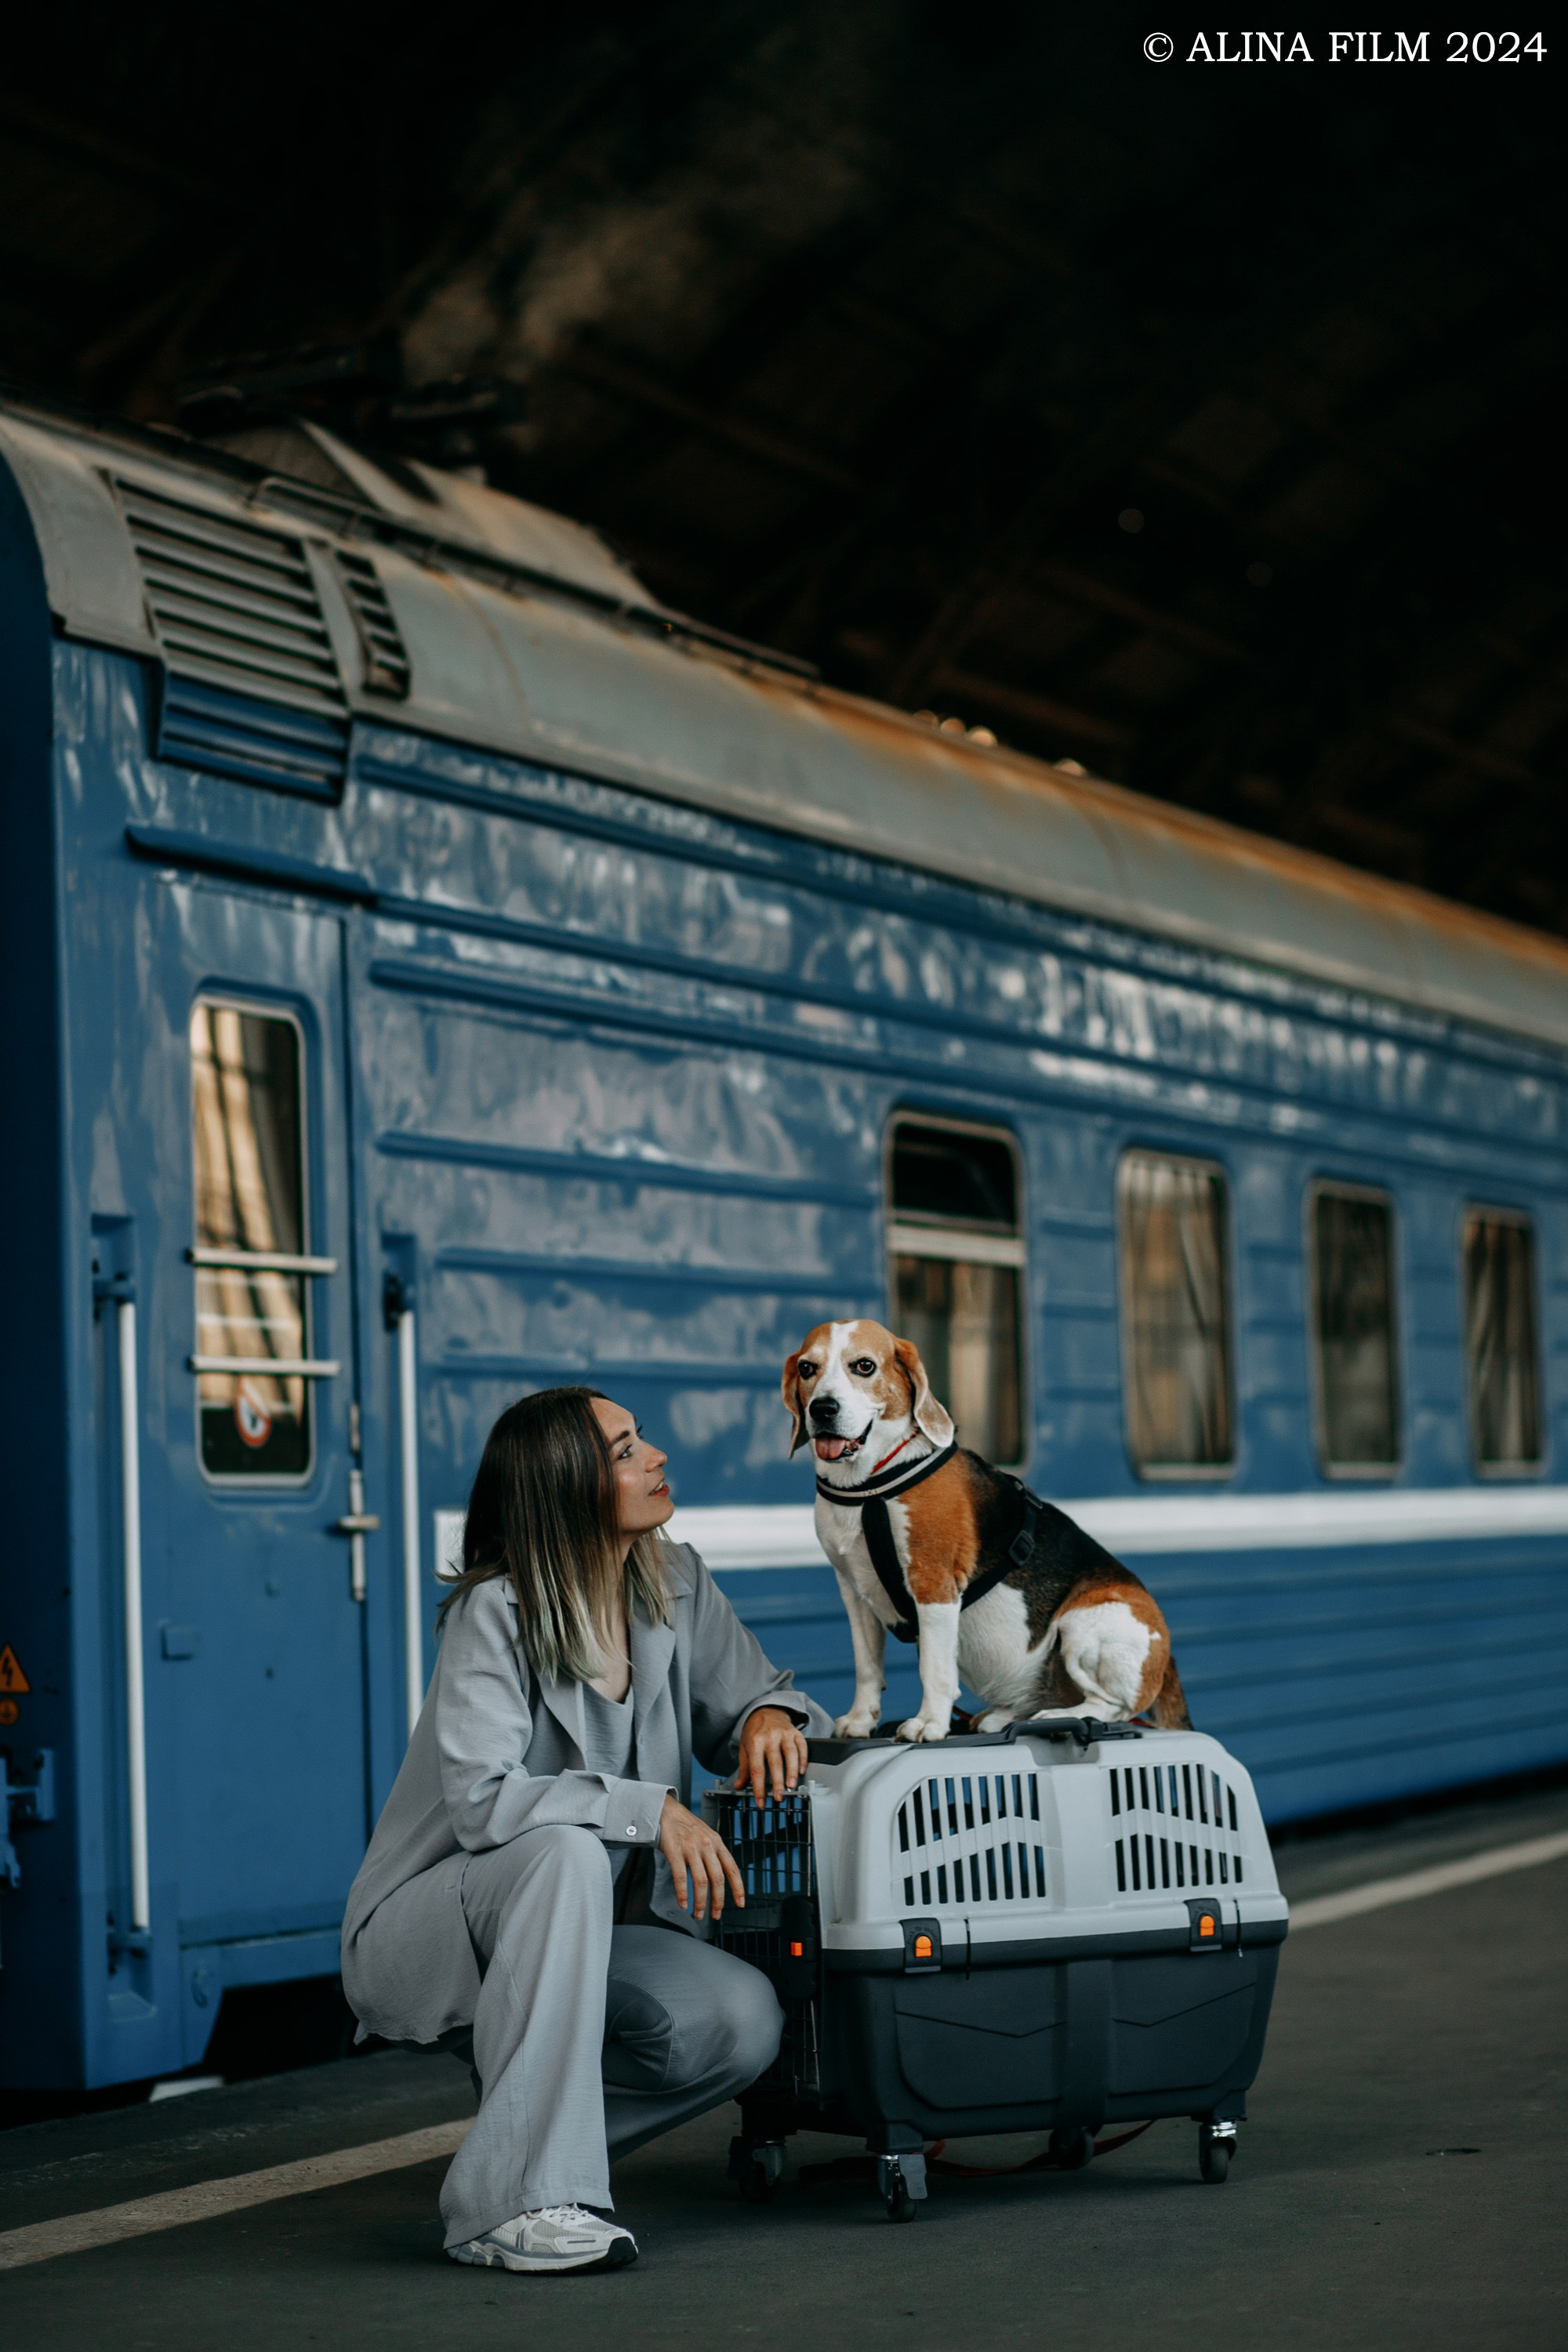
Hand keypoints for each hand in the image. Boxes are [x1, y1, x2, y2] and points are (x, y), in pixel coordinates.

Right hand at [658, 1795, 744, 1919]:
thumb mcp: (707, 1836)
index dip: (738, 1888)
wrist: (665, 1811)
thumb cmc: (686, 1827)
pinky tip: (684, 1903)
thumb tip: (721, 1880)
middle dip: (718, 1901)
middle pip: (718, 1878)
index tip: (740, 1903)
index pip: (732, 1868)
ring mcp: (691, 1848)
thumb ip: (715, 1855)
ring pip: (701, 1881)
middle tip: (716, 1915)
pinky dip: (683, 1893)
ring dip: (701, 1901)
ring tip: (698, 1914)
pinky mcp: (674, 1850)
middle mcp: (707, 1845)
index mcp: (717, 1843)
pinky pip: (680, 1877)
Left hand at [734, 1706, 809, 1804]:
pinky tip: (801, 1771)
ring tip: (791, 1786)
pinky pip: (802, 1746)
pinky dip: (803, 1759)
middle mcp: (770, 1737)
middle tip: (779, 1797)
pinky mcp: (795, 1732)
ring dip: (791, 1772)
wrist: (766, 1710)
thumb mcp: (745, 1747)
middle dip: (777, 1783)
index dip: (758, 1787)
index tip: (761, 1801)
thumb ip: (744, 1768)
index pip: (756, 1769)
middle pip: (775, 1763)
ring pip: (790, 1754)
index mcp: (755, 1742)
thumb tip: (739, 1786)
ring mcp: (784, 1733)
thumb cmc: (755, 1731)